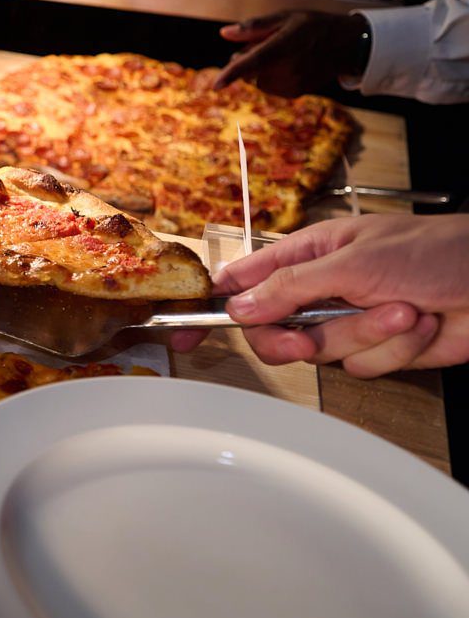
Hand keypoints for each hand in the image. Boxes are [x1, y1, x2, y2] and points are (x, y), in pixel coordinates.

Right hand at [171, 214, 468, 378]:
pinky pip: (361, 366)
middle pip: (271, 331)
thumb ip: (289, 287)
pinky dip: (393, 348)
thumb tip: (240, 307)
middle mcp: (320, 290)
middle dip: (293, 339)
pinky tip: (423, 322)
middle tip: (306, 339)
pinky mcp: (377, 350)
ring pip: (321, 352)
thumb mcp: (351, 261)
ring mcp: (348, 322)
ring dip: (366, 334)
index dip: (210, 307)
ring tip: (404, 308)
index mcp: (306, 254)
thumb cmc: (435, 251)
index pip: (241, 281)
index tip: (182, 333)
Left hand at [214, 10, 367, 94]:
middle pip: (248, 71)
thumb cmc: (313, 26)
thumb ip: (254, 27)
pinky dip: (270, 78)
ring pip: (256, 81)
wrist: (346, 45)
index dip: (232, 73)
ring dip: (259, 70)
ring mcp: (291, 84)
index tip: (216, 85)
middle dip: (248, 59)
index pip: (253, 62)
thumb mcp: (285, 17)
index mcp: (284, 46)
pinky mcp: (293, 93)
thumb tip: (224, 33)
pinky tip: (287, 65)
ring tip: (281, 54)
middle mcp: (288, 68)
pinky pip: (268, 87)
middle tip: (267, 44)